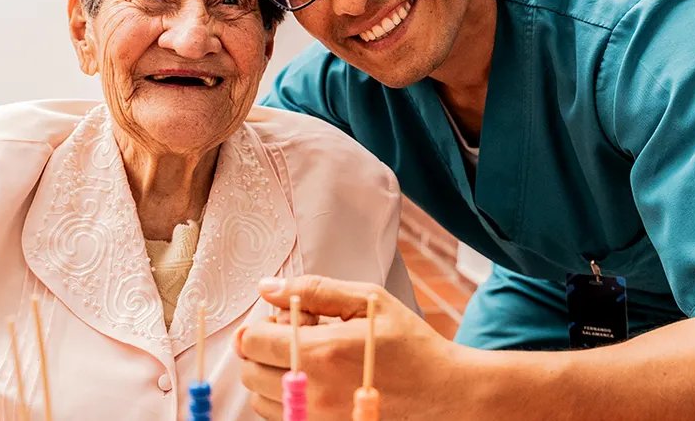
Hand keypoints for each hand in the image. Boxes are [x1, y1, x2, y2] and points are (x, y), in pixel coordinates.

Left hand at [238, 275, 466, 419]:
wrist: (445, 396)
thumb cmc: (412, 347)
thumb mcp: (370, 302)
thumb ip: (315, 290)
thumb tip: (267, 287)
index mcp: (322, 352)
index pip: (252, 341)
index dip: (262, 325)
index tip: (287, 321)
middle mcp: (313, 392)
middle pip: (249, 372)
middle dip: (263, 351)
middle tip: (298, 340)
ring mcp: (316, 420)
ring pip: (260, 400)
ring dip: (273, 378)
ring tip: (311, 364)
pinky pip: (283, 418)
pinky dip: (289, 400)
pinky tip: (319, 385)